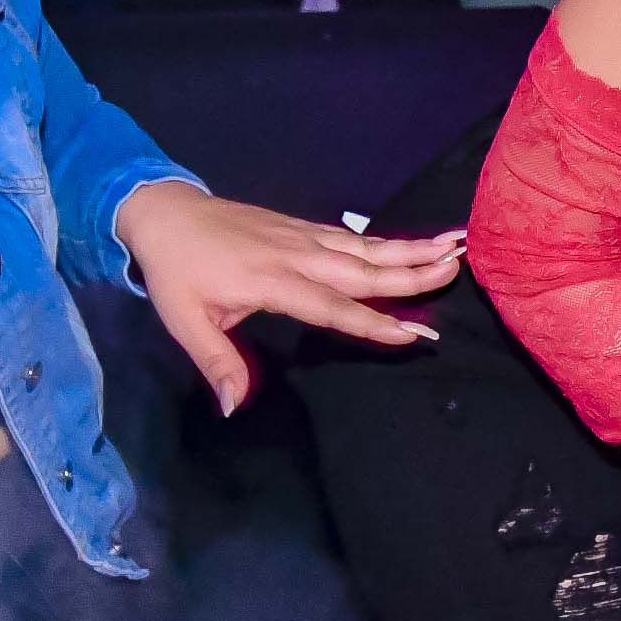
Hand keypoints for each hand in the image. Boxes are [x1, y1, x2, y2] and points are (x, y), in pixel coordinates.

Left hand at [113, 180, 464, 416]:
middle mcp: (296, 256)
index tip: (413, 332)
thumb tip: (234, 407)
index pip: (332, 307)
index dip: (372, 322)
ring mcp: (301, 237)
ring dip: (409, 249)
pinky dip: (384, 241)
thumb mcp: (184, 322)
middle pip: (362, 268)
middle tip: (457, 269)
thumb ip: (217, 362)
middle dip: (411, 272)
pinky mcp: (300, 228)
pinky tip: (409, 245)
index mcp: (271, 281)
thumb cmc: (175, 272)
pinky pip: (350, 237)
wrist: (164, 212)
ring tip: (452, 247)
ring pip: (364, 247)